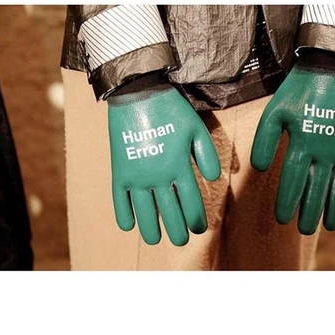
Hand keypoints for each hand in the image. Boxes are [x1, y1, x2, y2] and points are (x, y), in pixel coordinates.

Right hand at [108, 85, 220, 245]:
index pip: (190, 203)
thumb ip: (207, 155)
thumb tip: (215, 180)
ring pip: (145, 212)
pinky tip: (128, 226)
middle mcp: (158, 177)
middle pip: (169, 213)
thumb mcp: (196, 128)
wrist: (138, 94)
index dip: (196, 220)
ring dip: (151, 230)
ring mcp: (137, 176)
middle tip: (181, 240)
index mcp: (179, 167)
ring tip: (155, 240)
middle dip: (177, 230)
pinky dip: (123, 215)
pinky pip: (120, 200)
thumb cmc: (171, 110)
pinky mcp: (119, 171)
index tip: (199, 229)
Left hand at [251, 64, 334, 234]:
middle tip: (304, 230)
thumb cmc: (296, 92)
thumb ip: (264, 140)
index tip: (282, 220)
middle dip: (309, 212)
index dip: (287, 202)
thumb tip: (258, 169)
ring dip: (333, 208)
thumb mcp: (274, 112)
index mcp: (302, 144)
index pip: (293, 181)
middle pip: (317, 189)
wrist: (329, 70)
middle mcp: (326, 151)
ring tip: (328, 226)